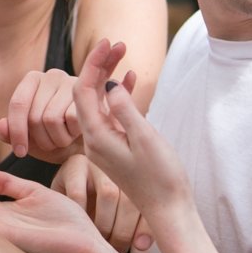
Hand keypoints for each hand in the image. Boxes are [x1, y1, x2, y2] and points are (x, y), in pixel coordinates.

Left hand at [0, 69, 82, 161]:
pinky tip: (76, 133)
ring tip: (63, 139)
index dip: (17, 131)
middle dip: (41, 139)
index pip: (18, 103)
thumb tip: (1, 126)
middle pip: (35, 115)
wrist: (90, 139)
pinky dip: (72, 134)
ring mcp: (72, 82)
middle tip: (50, 144)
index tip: (20, 152)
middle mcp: (51, 75)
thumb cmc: (56, 136)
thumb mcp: (30, 138)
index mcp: (32, 80)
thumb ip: (11, 133)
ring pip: (51, 119)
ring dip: (56, 139)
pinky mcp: (91, 94)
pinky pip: (71, 120)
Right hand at [51, 154, 151, 252]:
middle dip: (123, 231)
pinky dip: (81, 214)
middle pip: (130, 199)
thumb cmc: (98, 213)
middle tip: (114, 248)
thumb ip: (135, 231)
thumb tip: (141, 245)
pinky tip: (80, 226)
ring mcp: (98, 163)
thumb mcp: (120, 221)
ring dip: (104, 224)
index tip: (138, 247)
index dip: (144, 228)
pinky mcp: (74, 165)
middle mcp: (121, 166)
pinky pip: (79, 193)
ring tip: (98, 240)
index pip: (148, 203)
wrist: (64, 200)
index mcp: (140, 178)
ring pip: (109, 194)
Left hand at [74, 39, 191, 219]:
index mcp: (96, 136)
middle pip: (87, 93)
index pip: (83, 91)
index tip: (109, 42)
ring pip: (99, 102)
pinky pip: (111, 114)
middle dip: (100, 66)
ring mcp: (104, 143)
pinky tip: (131, 80)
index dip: (93, 63)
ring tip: (124, 54)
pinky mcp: (117, 146)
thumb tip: (110, 86)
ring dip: (109, 77)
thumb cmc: (160, 177)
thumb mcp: (145, 139)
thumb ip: (125, 110)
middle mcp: (93, 139)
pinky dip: (120, 95)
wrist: (169, 209)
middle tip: (118, 43)